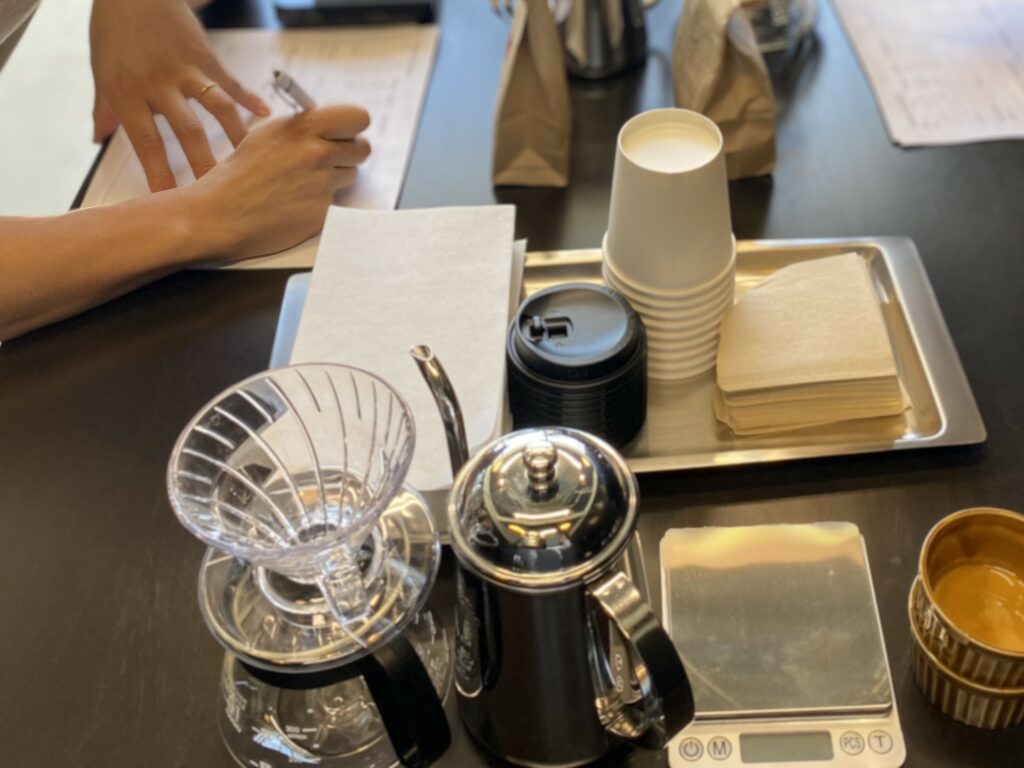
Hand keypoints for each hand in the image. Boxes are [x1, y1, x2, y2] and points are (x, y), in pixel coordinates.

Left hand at [90, 0, 270, 191]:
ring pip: (216, 109)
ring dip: (235, 138)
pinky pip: (231, 82)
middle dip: (204, 165)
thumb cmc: (114, 31)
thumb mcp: (102, 72)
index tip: (169, 202)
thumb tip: (98, 138)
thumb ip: (104, 109)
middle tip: (219, 195)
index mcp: (128, 92)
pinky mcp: (205, 57)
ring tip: (250, 164)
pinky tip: (267, 115)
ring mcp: (186, 70)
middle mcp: (159, 84)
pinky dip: (250, 99)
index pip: (147, 142)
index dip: (159, 174)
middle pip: (188, 131)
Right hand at [185, 106, 371, 259]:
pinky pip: (336, 201)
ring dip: (335, 178)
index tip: (345, 134)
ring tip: (304, 183)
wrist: (222, 212)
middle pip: (363, 148)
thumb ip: (305, 128)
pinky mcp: (323, 210)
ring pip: (351, 175)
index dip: (354, 127)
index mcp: (304, 127)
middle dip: (350, 154)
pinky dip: (322, 201)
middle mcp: (317, 152)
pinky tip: (298, 202)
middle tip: (329, 160)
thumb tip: (332, 127)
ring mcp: (323, 183)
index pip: (359, 117)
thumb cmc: (241, 173)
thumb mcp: (270, 135)